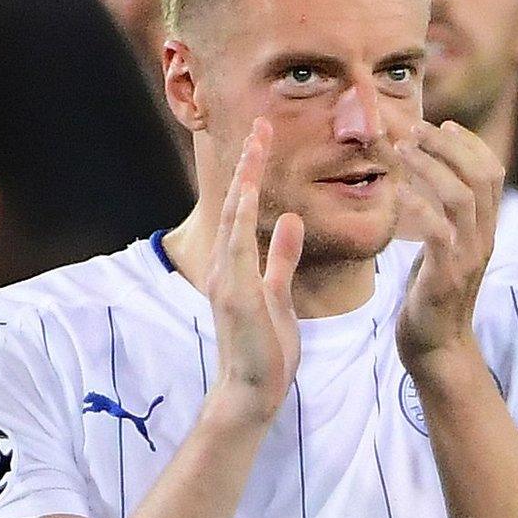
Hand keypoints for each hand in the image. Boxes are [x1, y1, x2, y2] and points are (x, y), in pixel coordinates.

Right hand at [205, 120, 302, 426]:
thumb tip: (291, 220)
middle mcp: (226, 267)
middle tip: (261, 124)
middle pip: (235, 203)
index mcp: (238, 266)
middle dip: (248, 164)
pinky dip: (241, 220)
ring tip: (257, 144)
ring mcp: (227, 281)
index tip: (266, 139)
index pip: (245, 209)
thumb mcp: (279, 295)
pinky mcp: (235, 297)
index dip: (254, 173)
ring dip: (244, 180)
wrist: (252, 393)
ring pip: (234, 219)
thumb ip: (282, 258)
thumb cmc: (266, 349)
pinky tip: (248, 194)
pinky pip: (238, 251)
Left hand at [394, 121, 504, 368]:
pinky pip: (438, 232)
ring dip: (431, 166)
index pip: (493, 173)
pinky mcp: (447, 276)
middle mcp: (483, 238)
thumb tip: (420, 186)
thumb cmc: (431, 297)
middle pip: (481, 176)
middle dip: (449, 145)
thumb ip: (441, 219)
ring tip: (402, 150)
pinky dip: (418, 206)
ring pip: (462, 197)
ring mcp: (468, 257)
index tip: (443, 123)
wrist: (437, 349)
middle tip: (417, 128)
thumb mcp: (442, 250)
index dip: (471, 143)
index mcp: (484, 229)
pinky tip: (397, 193)